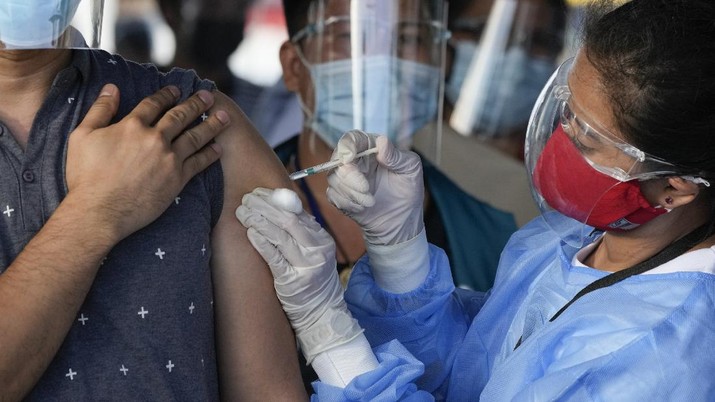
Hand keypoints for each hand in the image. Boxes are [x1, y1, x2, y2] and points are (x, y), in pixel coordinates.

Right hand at [65, 84, 226, 239]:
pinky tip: (218, 148)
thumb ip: (100, 109)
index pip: (154, 103)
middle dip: (196, 104)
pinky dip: (210, 154)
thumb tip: (112, 87)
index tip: (177, 90)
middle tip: (209, 96)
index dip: (167, 95)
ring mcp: (169, 159)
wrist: (99, 211)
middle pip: (180, 116)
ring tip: (224, 116)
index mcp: (132, 125)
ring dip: (212, 124)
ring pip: (195, 136)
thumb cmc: (85, 176)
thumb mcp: (82, 136)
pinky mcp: (177, 179)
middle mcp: (155, 139)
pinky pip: (199, 163)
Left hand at [236, 188, 362, 362]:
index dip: (276, 200)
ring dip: (258, 220)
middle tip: (246, 199)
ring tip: (242, 212)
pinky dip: (262, 243)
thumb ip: (301, 234)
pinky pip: (275, 258)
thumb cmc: (313, 281)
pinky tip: (250, 233)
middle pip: (288, 220)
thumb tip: (277, 208)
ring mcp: (306, 266)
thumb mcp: (314, 254)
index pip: (297, 213)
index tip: (259, 193)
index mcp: (322, 240)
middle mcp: (316, 250)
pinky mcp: (293, 281)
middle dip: (264, 206)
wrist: (322, 313)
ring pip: (280, 236)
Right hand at [327, 130, 424, 245]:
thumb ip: (396, 156)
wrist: (402, 221)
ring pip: (333, 178)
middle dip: (349, 176)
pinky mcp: (341, 195)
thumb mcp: (410, 169)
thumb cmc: (408, 191)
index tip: (349, 157)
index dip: (347, 146)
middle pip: (338, 159)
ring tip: (371, 202)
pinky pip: (332, 195)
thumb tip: (382, 142)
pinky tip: (362, 208)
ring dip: (351, 192)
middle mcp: (356, 160)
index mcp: (371, 148)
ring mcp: (347, 178)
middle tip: (366, 189)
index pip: (352, 139)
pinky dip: (347, 203)